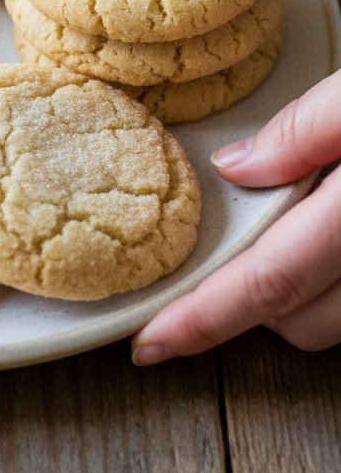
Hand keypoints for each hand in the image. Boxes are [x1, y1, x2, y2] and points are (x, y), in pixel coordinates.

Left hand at [131, 69, 340, 362]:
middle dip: (246, 300)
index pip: (269, 283)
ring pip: (328, 319)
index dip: (203, 320)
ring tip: (284, 225)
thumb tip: (234, 166)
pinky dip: (323, 282)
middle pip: (297, 320)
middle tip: (215, 249)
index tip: (150, 342)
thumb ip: (303, 130)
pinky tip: (317, 234)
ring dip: (292, 293)